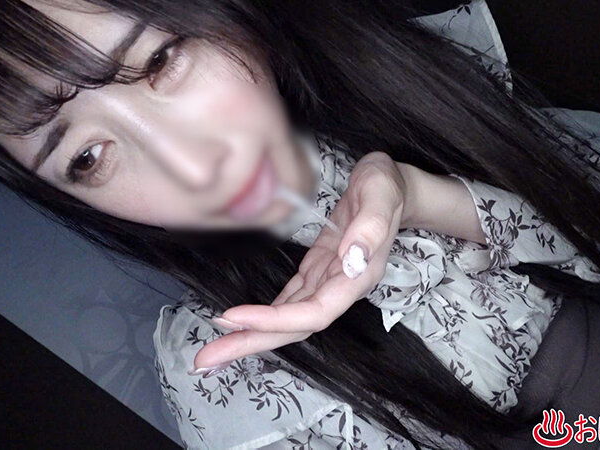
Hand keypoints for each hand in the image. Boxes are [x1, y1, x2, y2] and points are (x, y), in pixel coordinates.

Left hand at [191, 151, 408, 375]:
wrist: (391, 185)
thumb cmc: (387, 187)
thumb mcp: (382, 193)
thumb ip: (371, 226)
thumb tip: (354, 258)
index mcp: (358, 275)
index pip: (314, 312)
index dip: (275, 321)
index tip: (235, 316)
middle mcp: (341, 287)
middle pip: (295, 328)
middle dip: (252, 342)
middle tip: (208, 359)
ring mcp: (327, 281)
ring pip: (287, 319)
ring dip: (251, 334)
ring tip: (215, 348)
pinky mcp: (316, 270)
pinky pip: (288, 301)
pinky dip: (263, 314)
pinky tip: (240, 323)